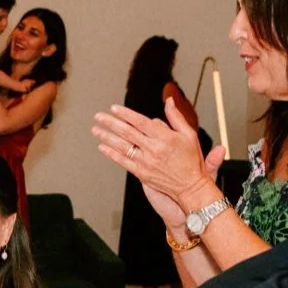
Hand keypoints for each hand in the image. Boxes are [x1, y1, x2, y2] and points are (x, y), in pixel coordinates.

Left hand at [92, 102, 221, 212]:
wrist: (191, 187)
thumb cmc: (191, 160)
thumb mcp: (189, 135)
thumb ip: (176, 117)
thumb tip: (168, 101)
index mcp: (165, 137)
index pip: (140, 122)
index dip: (125, 114)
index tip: (114, 108)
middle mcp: (154, 149)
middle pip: (127, 132)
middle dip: (111, 123)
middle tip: (99, 116)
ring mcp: (146, 162)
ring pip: (122, 146)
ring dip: (107, 137)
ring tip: (96, 130)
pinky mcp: (142, 173)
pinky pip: (123, 162)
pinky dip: (111, 154)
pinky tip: (102, 147)